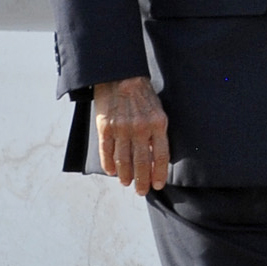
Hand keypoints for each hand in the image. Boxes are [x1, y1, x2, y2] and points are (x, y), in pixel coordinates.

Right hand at [94, 76, 169, 193]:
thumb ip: (157, 133)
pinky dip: (109, 164)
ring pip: (123, 161)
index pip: (160, 156)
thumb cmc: (142, 94)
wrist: (121, 74)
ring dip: (125, 175)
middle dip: (142, 181)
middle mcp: (140, 128)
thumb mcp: (157, 110)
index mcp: (158, 124)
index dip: (159, 173)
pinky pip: (107, 152)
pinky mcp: (105, 127)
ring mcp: (121, 128)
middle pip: (141, 163)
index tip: (157, 185)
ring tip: (127, 183)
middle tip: (141, 191)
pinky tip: (112, 172)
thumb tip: (155, 158)